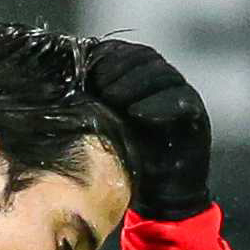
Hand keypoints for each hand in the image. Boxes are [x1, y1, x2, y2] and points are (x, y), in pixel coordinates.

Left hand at [83, 37, 213, 219]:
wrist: (159, 197)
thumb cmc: (124, 160)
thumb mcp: (101, 128)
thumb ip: (89, 105)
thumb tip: (53, 86)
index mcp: (137, 78)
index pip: (122, 52)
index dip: (104, 56)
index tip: (84, 69)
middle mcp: (162, 82)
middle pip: (143, 58)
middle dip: (119, 67)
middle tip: (98, 84)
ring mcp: (181, 97)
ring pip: (162, 74)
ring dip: (135, 82)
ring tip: (113, 97)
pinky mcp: (195, 118)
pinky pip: (180, 101)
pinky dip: (158, 104)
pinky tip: (137, 112)